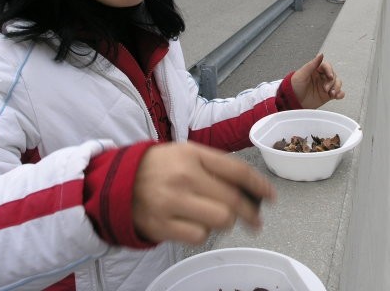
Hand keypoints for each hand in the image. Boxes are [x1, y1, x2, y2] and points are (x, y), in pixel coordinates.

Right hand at [132, 142, 275, 244]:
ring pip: (220, 221)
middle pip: (233, 201)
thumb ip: (216, 165)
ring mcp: (173, 203)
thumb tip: (250, 185)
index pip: (237, 171)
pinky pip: (199, 236)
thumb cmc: (160, 166)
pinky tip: (199, 225)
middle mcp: (184, 178)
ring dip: (227, 223)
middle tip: (256, 220)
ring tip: (222, 219)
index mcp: (193, 155)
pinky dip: (204, 233)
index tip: (271, 196)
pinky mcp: (163, 226)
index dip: (260, 185)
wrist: (118, 182)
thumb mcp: (187, 152)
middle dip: (252, 213)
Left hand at [291, 53, 344, 108]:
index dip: (330, 71)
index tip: (330, 76)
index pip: (327, 66)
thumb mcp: (301, 74)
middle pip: (334, 75)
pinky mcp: (327, 95)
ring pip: (337, 83)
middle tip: (325, 88)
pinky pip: (338, 93)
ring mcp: (325, 86)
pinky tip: (336, 96)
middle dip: (331, 82)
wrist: (292, 101)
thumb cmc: (294, 87)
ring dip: (337, 88)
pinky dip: (340, 94)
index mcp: (315, 70)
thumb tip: (321, 55)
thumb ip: (312, 64)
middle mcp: (321, 77)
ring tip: (331, 93)